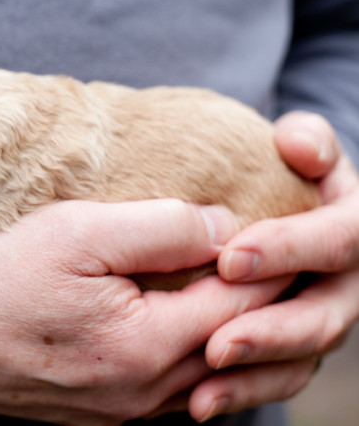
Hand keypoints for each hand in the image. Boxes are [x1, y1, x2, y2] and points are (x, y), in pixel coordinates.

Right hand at [0, 199, 291, 424]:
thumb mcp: (75, 231)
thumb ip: (161, 228)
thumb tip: (224, 228)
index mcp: (145, 348)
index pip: (246, 303)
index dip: (270, 259)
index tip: (275, 223)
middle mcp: (142, 395)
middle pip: (237, 346)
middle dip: (261, 298)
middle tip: (264, 250)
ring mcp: (120, 412)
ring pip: (208, 373)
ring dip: (228, 328)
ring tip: (228, 280)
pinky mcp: (98, 413)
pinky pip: (171, 388)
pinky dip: (191, 352)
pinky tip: (177, 319)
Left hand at [187, 112, 358, 421]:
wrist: (292, 216)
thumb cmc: (291, 176)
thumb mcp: (308, 152)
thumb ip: (309, 142)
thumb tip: (295, 143)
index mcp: (352, 232)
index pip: (336, 242)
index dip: (288, 250)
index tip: (230, 258)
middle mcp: (345, 286)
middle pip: (321, 318)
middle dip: (269, 331)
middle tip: (216, 343)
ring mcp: (321, 323)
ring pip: (298, 361)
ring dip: (251, 378)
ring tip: (202, 395)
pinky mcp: (294, 350)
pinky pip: (275, 381)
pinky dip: (239, 393)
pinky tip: (199, 405)